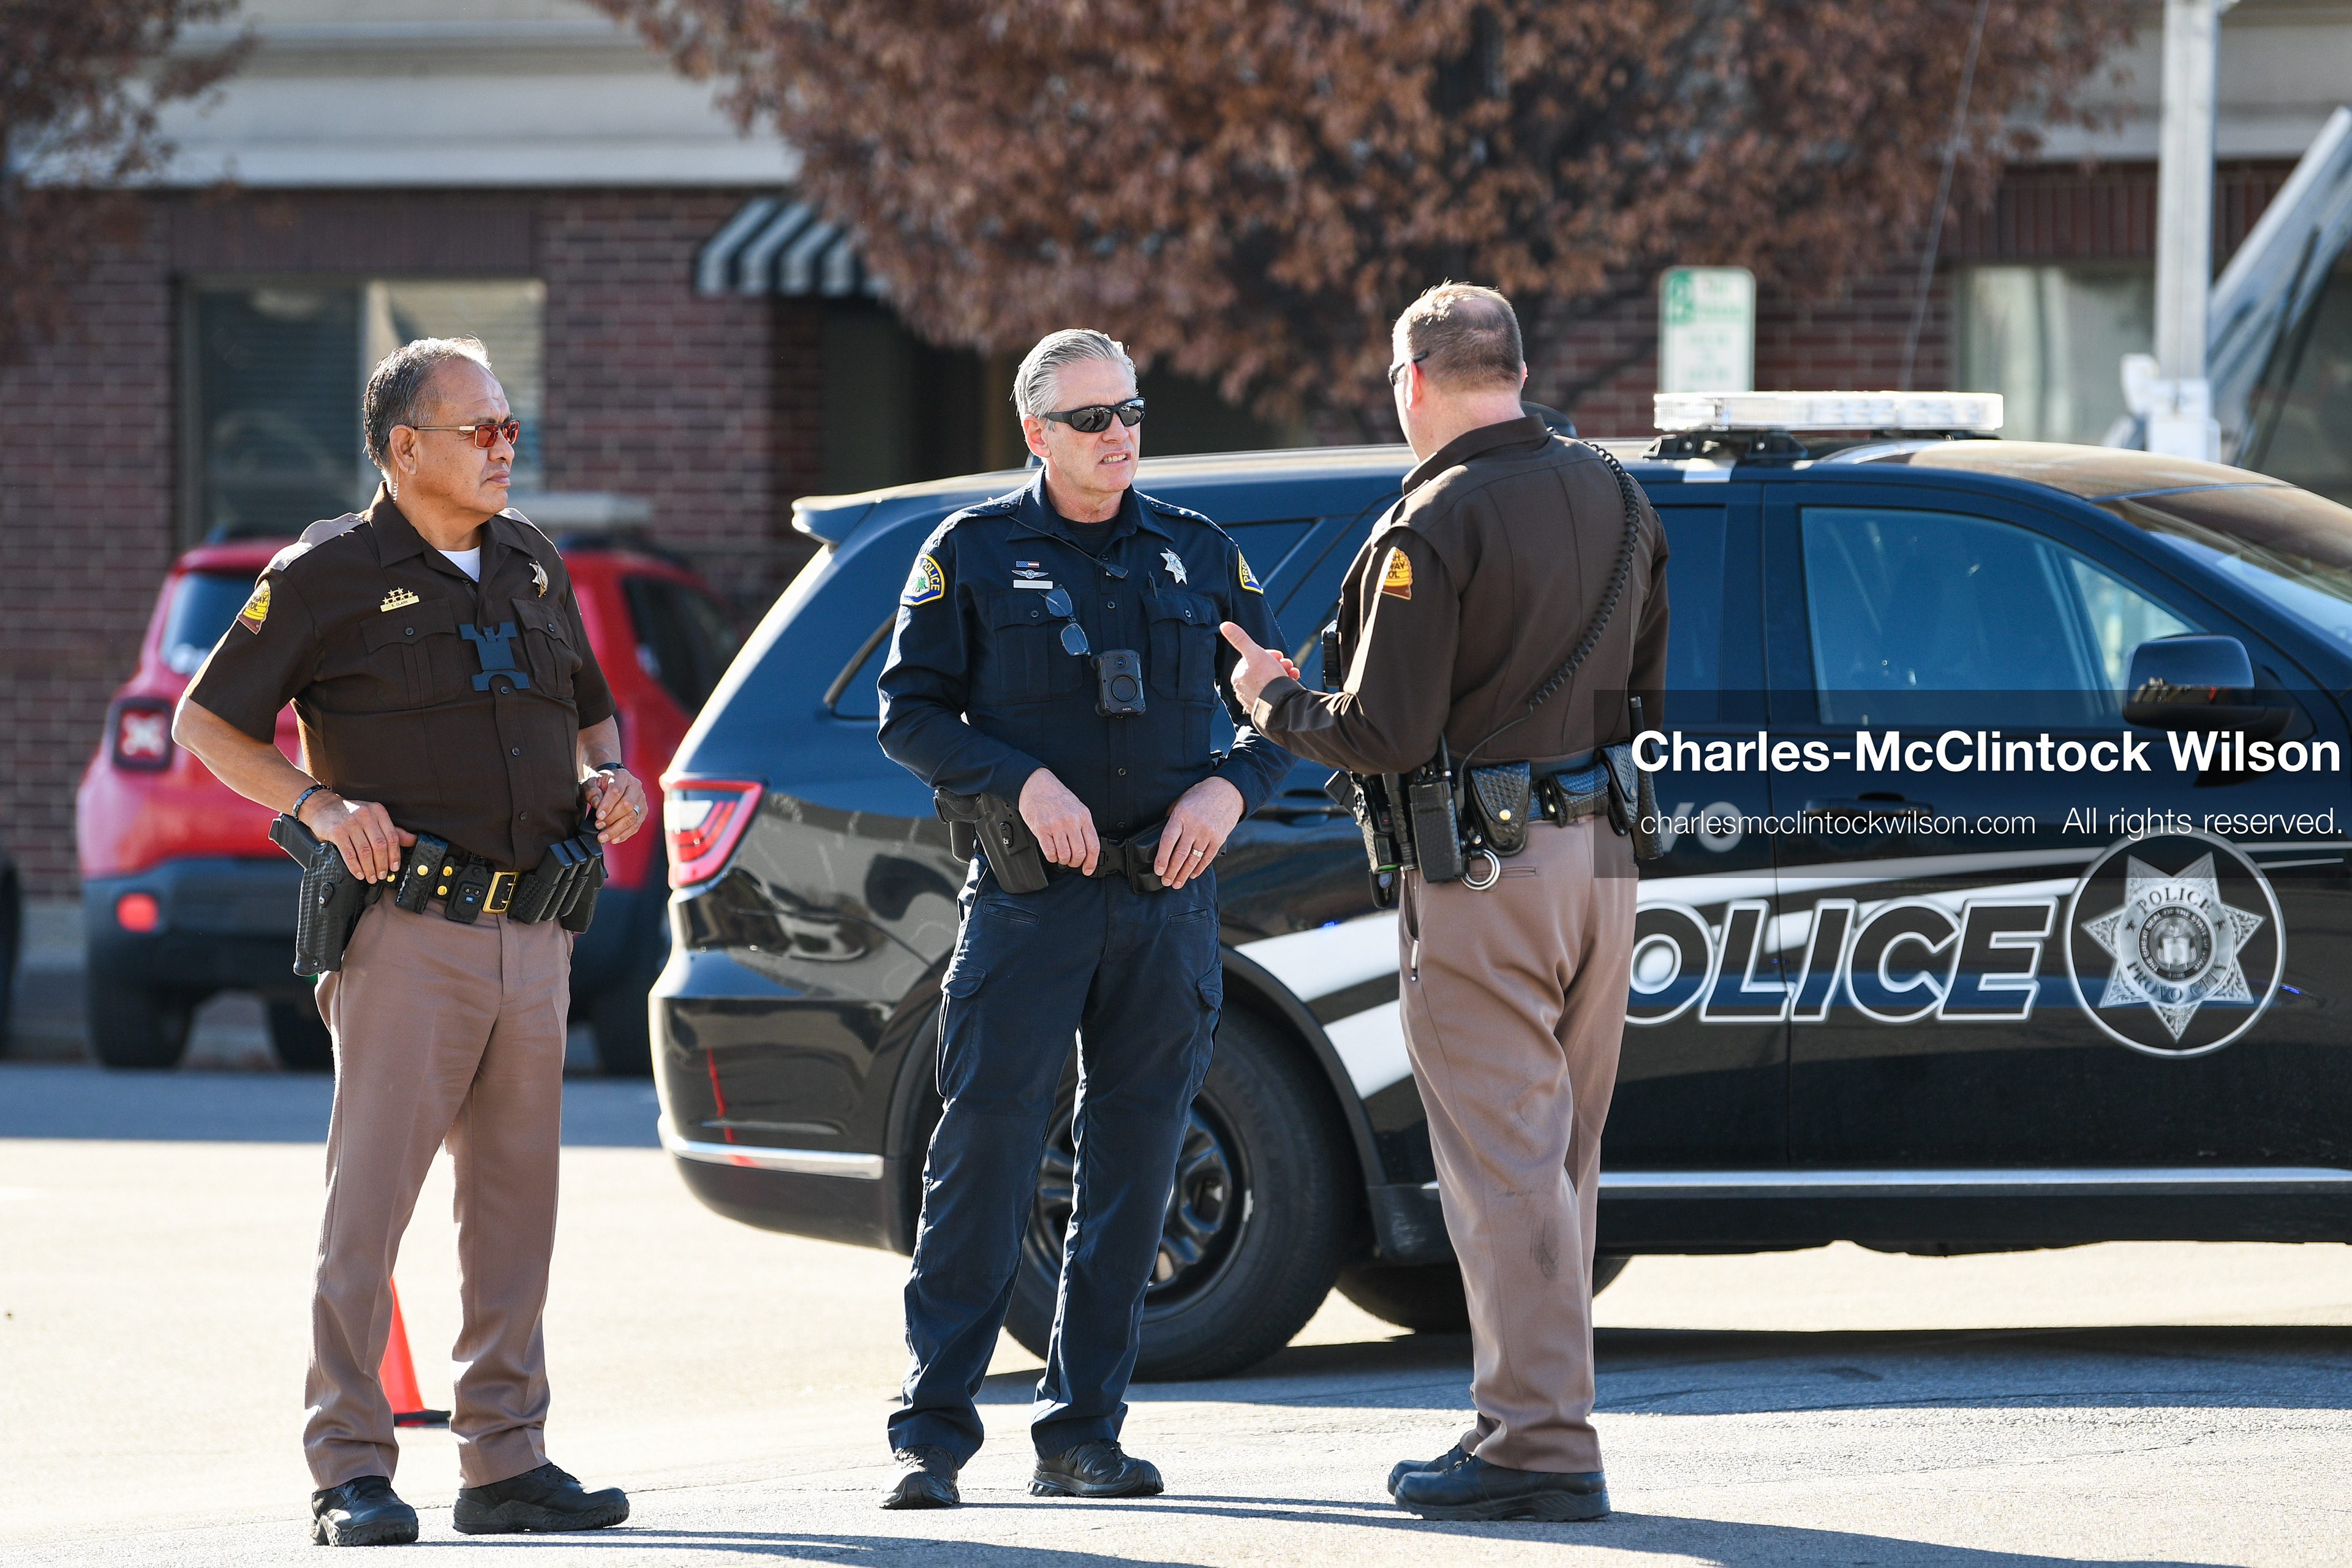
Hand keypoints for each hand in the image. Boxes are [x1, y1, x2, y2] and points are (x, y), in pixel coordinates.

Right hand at [299, 790, 415, 882]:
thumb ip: (390, 828)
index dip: (395, 854)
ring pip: (365, 851)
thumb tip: (412, 840)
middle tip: (382, 875)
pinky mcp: (337, 831)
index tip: (394, 866)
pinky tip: (359, 873)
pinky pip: (349, 854)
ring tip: (371, 877)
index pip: (392, 836)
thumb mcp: (372, 815)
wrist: (322, 806)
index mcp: (377, 811)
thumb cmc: (349, 813)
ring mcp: (350, 823)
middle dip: (382, 864)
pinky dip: (355, 867)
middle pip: (379, 845)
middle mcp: (365, 815)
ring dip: (370, 868)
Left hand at [582, 767, 647, 844]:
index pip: (617, 791)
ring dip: (617, 830)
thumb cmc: (600, 783)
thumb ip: (592, 792)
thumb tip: (598, 804)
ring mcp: (641, 799)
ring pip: (632, 817)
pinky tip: (614, 839)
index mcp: (622, 776)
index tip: (598, 816)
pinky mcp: (643, 811)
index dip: (607, 805)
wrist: (610, 782)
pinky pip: (636, 825)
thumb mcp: (591, 783)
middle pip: (627, 806)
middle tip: (598, 826)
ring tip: (603, 837)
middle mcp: (635, 786)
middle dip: (612, 819)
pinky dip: (625, 834)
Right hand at [1019, 768, 1098, 874]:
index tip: (1088, 869)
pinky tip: (1052, 853)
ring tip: (1061, 856)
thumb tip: (1087, 847)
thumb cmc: (1056, 796)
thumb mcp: (1077, 807)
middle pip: (1079, 853)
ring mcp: (1056, 825)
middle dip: (1076, 863)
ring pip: (1065, 855)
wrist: (1035, 785)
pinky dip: (1052, 857)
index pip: (1093, 845)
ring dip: (1063, 860)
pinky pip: (1050, 852)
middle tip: (1073, 862)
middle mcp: (1071, 821)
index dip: (1092, 862)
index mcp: (1083, 816)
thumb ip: (1083, 825)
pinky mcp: (1042, 829)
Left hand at [1155, 776, 1243, 889]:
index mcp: (1181, 815)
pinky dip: (1199, 868)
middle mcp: (1195, 825)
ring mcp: (1208, 833)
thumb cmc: (1200, 795)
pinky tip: (1192, 874)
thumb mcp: (1181, 800)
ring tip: (1177, 883)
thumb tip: (1162, 835)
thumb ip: (1171, 818)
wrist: (1228, 790)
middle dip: (1171, 871)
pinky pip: (1207, 857)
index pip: (1168, 841)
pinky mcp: (1219, 838)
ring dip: (1184, 874)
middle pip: (1180, 854)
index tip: (1158, 870)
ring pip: (1193, 859)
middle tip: (1165, 882)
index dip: (1162, 858)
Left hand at [1218, 622, 1298, 710]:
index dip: (1267, 655)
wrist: (1281, 703)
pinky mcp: (1266, 708)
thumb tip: (1224, 625)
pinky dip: (1283, 686)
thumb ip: (1240, 639)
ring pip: (1270, 682)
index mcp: (1238, 677)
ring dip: (1283, 673)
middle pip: (1262, 671)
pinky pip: (1275, 693)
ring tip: (1292, 672)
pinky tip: (1291, 682)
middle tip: (1287, 663)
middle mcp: (1243, 691)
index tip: (1278, 655)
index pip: (1253, 660)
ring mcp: (1254, 701)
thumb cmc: (1267, 678)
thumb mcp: (1254, 652)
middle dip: (1277, 664)